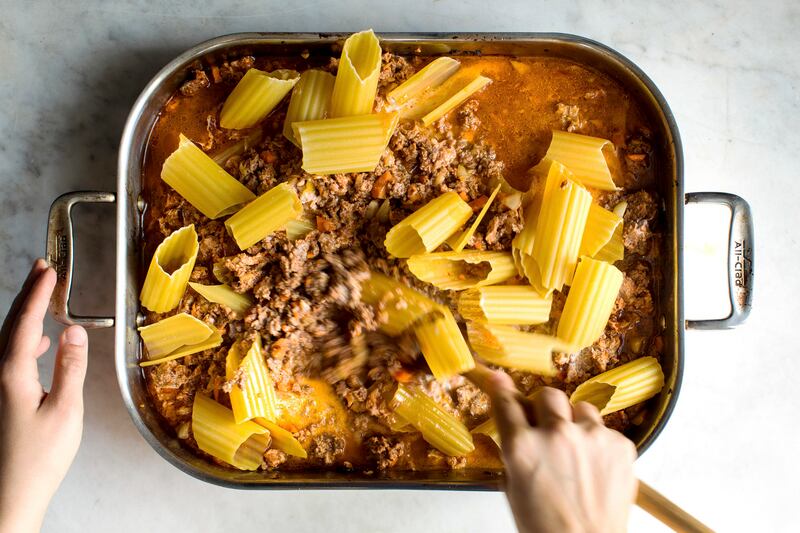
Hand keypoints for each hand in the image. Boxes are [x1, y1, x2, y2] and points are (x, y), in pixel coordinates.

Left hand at [0, 259, 88, 532]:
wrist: (9, 497)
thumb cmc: (38, 460)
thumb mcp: (65, 412)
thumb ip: (70, 368)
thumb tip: (75, 332)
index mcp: (10, 376)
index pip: (25, 323)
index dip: (37, 294)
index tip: (49, 270)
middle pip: (10, 326)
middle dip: (27, 296)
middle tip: (43, 270)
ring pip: (7, 341)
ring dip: (25, 315)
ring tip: (42, 297)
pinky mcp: (0, 399)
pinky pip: (8, 357)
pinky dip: (24, 340)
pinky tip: (39, 343)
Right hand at [487, 372, 637, 532]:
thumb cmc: (546, 527)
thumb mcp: (514, 487)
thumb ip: (514, 450)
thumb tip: (515, 424)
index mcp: (522, 447)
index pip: (506, 402)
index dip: (500, 388)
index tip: (498, 378)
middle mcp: (556, 434)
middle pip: (547, 395)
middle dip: (544, 408)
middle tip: (546, 427)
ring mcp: (592, 437)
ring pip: (581, 408)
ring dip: (575, 423)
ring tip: (576, 451)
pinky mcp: (621, 445)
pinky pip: (605, 431)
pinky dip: (598, 444)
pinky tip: (595, 468)